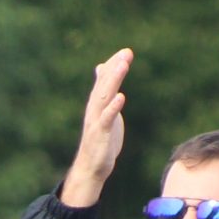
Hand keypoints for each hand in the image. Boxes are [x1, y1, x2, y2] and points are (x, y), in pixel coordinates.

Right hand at [59, 48, 132, 208]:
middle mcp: (94, 108)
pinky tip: (121, 97)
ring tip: (123, 66)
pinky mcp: (100, 134)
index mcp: (97, 103)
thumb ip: (104, 92)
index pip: (104, 79)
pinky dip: (113, 107)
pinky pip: (106, 118)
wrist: (92, 167)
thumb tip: (102, 70)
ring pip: (104, 96)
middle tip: (127, 53)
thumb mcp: (104, 112)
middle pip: (104, 84)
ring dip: (113, 81)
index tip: (125, 52)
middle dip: (115, 68)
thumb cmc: (100, 140)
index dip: (113, 65)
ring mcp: (96, 120)